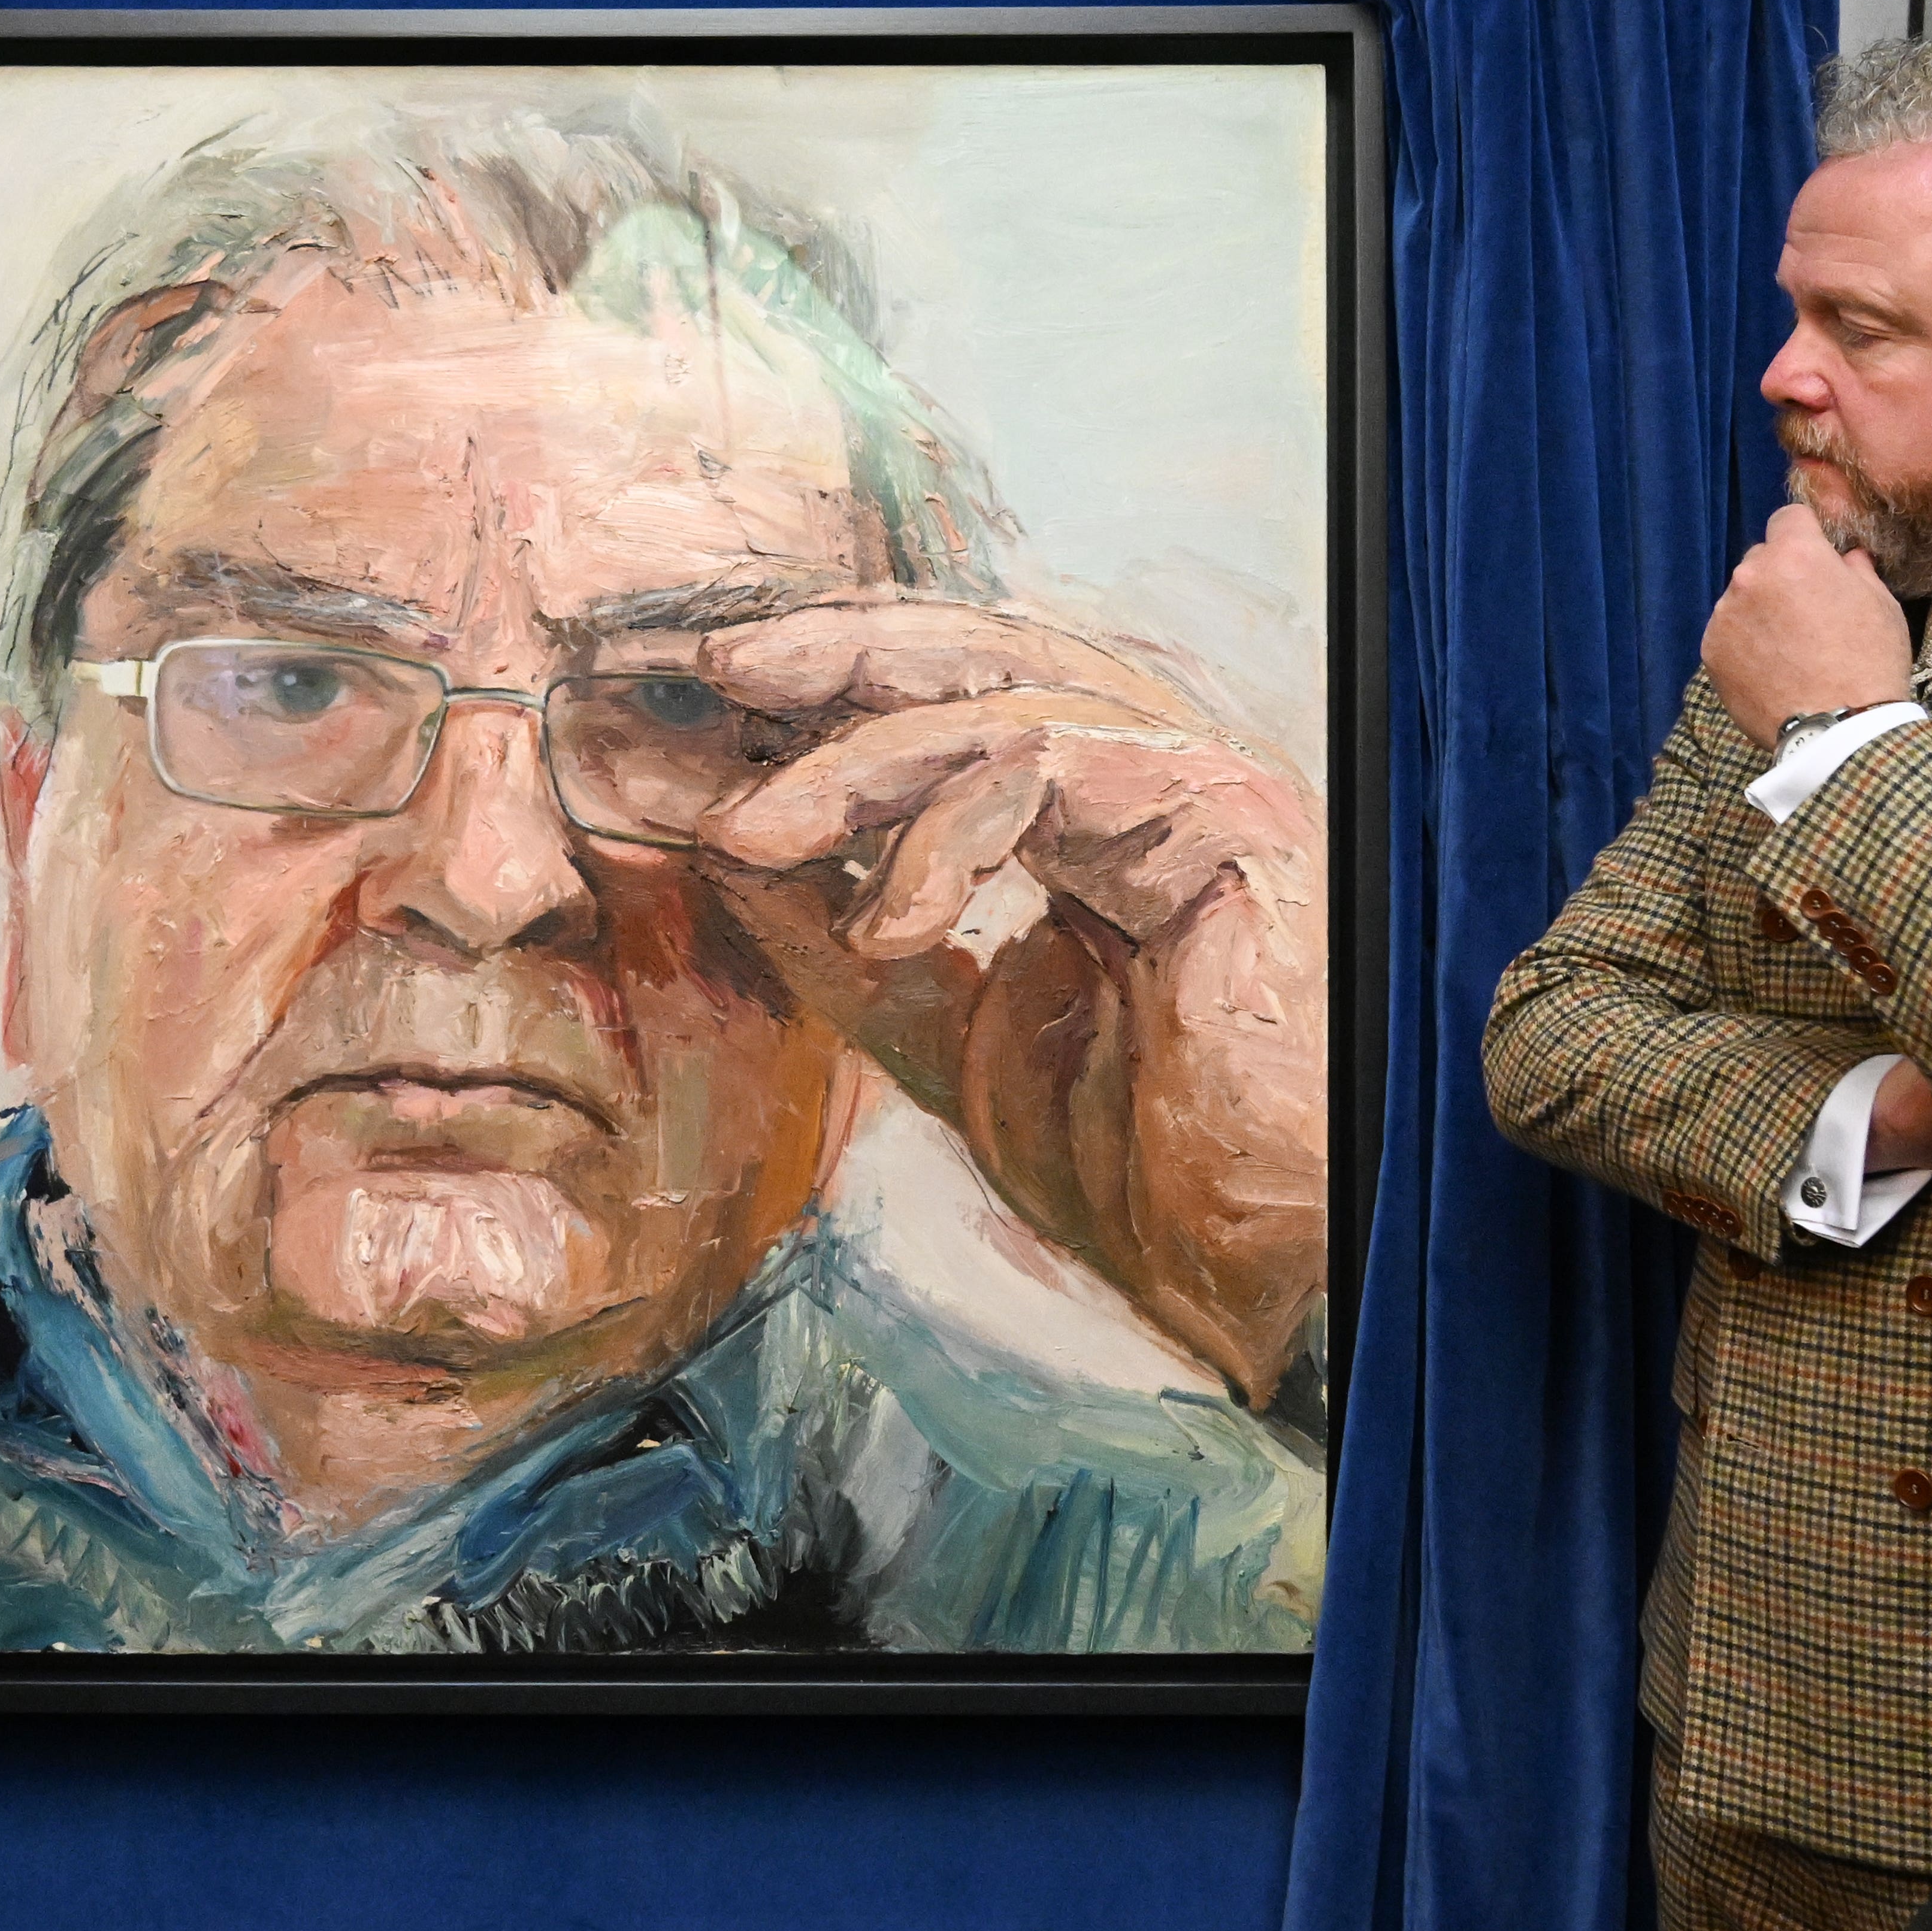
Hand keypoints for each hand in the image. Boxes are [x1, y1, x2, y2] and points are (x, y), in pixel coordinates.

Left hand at [685, 595, 1327, 1398]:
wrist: (1258, 1272)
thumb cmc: (1144, 1172)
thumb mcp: (941, 1033)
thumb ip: (842, 936)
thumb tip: (720, 844)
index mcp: (1099, 816)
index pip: (945, 706)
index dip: (809, 702)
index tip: (673, 723)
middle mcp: (1153, 776)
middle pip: (970, 658)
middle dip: (816, 659)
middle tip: (687, 676)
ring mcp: (1198, 782)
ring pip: (996, 700)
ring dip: (847, 762)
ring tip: (741, 829)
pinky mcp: (1225, 811)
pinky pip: (1053, 764)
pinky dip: (943, 829)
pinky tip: (878, 914)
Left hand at [1706, 501, 1914, 746]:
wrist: (1837, 729)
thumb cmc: (1869, 662)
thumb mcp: (1880, 605)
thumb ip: (1856, 570)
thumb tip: (1847, 557)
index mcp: (1795, 555)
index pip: (1788, 517)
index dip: (1805, 534)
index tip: (1816, 556)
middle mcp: (1750, 576)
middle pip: (1762, 558)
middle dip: (1781, 573)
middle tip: (1807, 609)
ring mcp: (1725, 615)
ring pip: (1742, 596)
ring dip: (1760, 609)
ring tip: (1790, 647)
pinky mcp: (1710, 651)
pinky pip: (1727, 632)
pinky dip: (1744, 641)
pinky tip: (1771, 667)